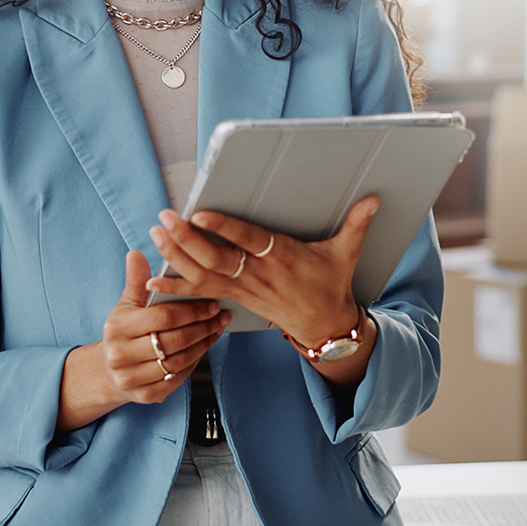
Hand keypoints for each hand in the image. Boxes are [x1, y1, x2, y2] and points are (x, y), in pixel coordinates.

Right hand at [57, 251, 229, 430]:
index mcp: (117, 328)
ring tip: (217, 329)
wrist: (109, 371)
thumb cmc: (123, 331)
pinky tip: (204, 347)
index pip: (163, 318)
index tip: (211, 302)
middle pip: (174, 341)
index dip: (191, 310)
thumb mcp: (126, 305)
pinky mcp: (145, 396)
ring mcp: (132, 379)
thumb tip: (135, 254)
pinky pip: (178, 378)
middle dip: (203, 327)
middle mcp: (121, 356)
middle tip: (221, 316)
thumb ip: (135, 281)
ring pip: (179, 361)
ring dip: (203, 344)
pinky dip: (195, 362)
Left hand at [147, 197, 378, 361]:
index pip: (249, 241)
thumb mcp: (346, 254)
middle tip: (165, 218)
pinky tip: (152, 283)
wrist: (324, 326)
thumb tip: (374, 199)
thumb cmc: (331, 285)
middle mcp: (259, 275)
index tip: (201, 213)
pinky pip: (201, 294)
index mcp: (283, 258)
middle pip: (217, 258)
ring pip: (204, 274)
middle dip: (187, 239)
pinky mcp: (235, 298)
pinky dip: (176, 288)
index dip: (224, 228)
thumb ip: (356, 224)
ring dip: (176, 256)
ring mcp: (244, 289)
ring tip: (155, 234)